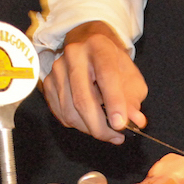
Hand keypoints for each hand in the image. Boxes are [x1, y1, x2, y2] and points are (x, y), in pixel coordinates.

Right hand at [42, 21, 148, 142]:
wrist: (88, 46)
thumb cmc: (112, 63)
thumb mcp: (130, 76)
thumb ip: (134, 99)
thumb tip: (136, 122)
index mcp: (99, 47)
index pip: (106, 76)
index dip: (114, 102)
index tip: (120, 125)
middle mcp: (74, 55)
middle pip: (83, 99)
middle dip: (100, 126)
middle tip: (115, 137)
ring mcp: (57, 69)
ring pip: (70, 112)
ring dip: (90, 128)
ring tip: (106, 130)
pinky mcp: (47, 82)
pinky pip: (61, 114)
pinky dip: (78, 125)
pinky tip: (89, 120)